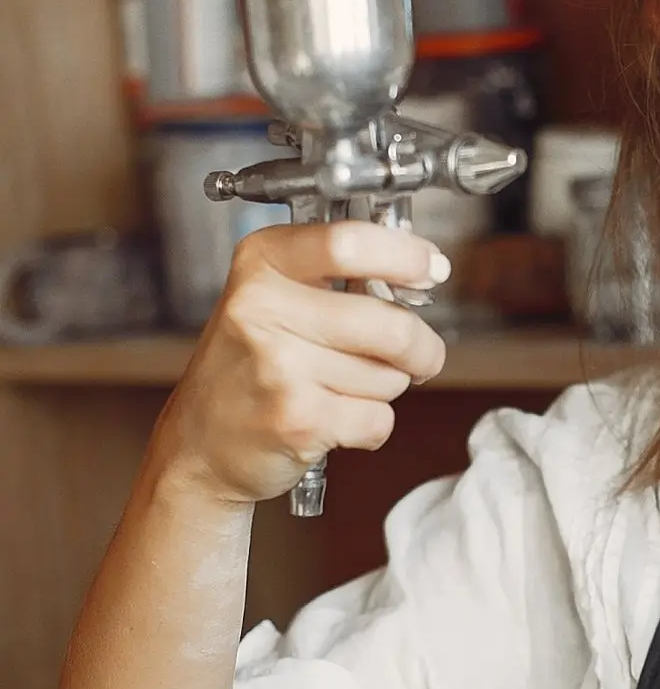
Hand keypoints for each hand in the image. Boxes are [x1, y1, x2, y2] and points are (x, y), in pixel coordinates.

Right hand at [150, 222, 450, 505]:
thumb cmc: (250, 366)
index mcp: (262, 262)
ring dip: (384, 388)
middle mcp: (262, 308)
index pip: (349, 242)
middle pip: (392, 323)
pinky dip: (371, 426)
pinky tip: (333, 419)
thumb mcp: (276, 296)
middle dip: (421, 348)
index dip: (406, 256)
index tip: (432, 268)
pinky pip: (379, 419)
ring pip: (391, 375)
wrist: (198, 445)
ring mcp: (278, 366)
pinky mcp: (296, 419)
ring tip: (338, 388)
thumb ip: (343, 275)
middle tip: (414, 356)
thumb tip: (424, 267)